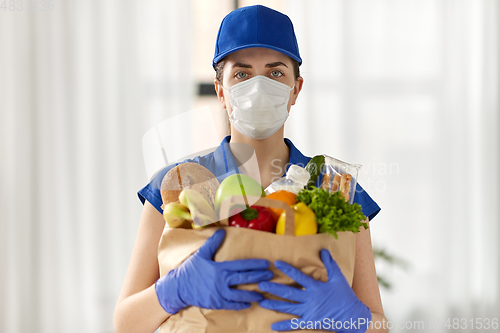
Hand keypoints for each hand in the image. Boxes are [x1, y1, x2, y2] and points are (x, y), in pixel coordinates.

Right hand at [155, 229, 271, 313]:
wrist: (178, 288)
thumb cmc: (190, 270)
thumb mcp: (201, 254)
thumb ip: (213, 243)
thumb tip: (221, 231)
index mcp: (220, 268)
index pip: (242, 265)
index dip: (255, 264)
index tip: (266, 264)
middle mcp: (221, 281)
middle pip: (244, 279)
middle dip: (259, 277)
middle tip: (271, 276)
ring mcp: (219, 294)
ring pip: (241, 295)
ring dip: (254, 294)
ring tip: (264, 294)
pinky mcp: (216, 303)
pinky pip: (232, 305)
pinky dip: (241, 305)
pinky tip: (249, 304)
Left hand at [259, 249, 371, 331]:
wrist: (353, 316)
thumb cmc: (345, 296)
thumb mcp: (338, 278)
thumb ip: (330, 264)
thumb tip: (323, 250)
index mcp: (316, 287)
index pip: (299, 276)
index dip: (287, 269)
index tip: (276, 263)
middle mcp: (310, 299)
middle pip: (289, 293)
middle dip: (274, 288)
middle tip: (261, 284)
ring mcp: (309, 312)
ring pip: (288, 308)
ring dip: (274, 305)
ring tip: (261, 302)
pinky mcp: (310, 322)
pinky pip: (295, 325)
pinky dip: (284, 326)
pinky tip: (273, 326)